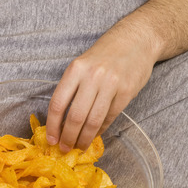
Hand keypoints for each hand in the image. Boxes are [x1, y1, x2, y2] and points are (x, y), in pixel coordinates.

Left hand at [45, 24, 156, 151]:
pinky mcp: (127, 92)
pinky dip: (101, 129)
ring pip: (93, 120)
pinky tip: (95, 135)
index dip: (53, 125)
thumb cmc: (105, 53)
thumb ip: (73, 88)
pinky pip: (110, 117)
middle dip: (69, 137)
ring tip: (80, 147)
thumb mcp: (82, 64)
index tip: (51, 139)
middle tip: (66, 148)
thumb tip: (61, 120)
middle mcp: (92, 76)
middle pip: (75, 116)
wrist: (137, 39)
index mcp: (75, 69)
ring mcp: (111, 84)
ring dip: (85, 138)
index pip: (58, 103)